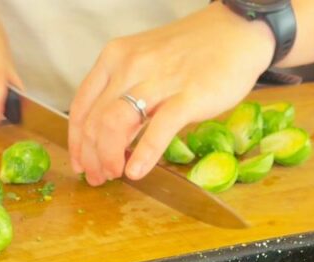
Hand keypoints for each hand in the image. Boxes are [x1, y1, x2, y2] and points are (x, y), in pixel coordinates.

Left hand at [68, 3, 274, 185]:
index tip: (80, 162)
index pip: (81, 106)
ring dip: (108, 157)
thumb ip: (125, 90)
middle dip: (91, 156)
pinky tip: (137, 172)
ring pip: (115, 124)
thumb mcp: (145, 61)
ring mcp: (158, 80)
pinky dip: (143, 155)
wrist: (236, 32)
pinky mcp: (188, 96)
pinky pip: (158, 129)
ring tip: (114, 175)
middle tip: (97, 177)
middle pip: (94, 120)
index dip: (76, 142)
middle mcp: (130, 66)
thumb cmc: (192, 51)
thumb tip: (109, 133)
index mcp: (115, 58)